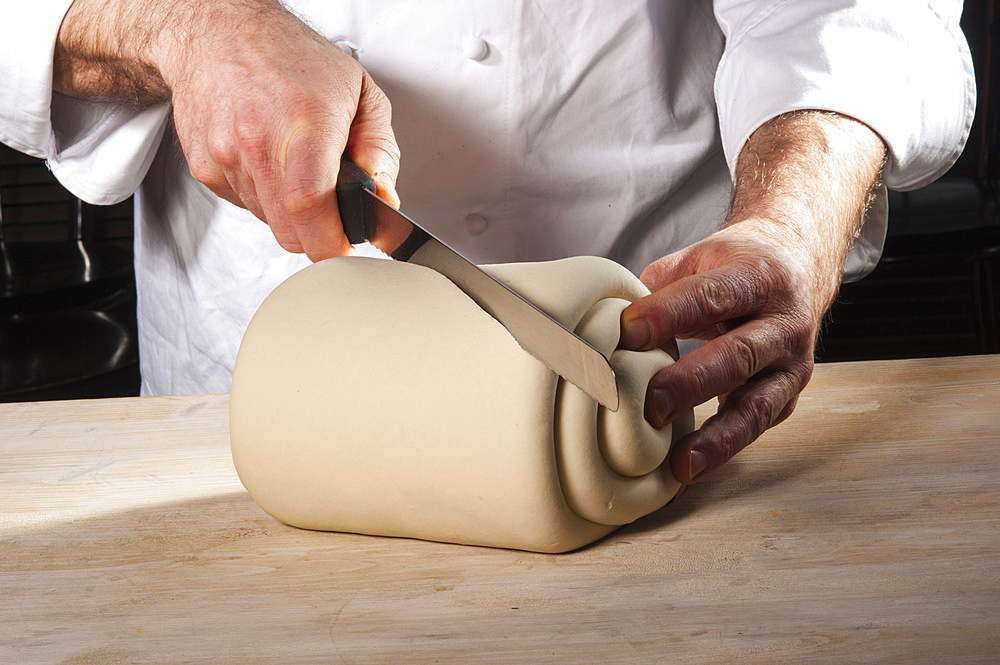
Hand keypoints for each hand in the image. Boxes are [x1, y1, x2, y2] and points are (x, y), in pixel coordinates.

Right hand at [56, 0, 400, 260]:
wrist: (219, 32)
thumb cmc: (292, 57)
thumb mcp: (360, 93)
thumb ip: (380, 152)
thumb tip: (383, 199)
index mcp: (304, 122)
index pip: (311, 207)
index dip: (333, 240)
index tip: (347, 241)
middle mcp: (258, 141)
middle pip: (291, 232)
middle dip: (318, 231)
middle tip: (330, 204)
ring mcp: (226, 157)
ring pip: (269, 222)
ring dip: (289, 210)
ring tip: (294, 164)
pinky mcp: (205, 168)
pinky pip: (245, 206)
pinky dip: (263, 195)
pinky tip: (267, 159)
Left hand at [620, 221, 822, 483]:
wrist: (800, 265)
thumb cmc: (734, 267)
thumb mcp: (699, 259)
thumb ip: (657, 288)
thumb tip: (607, 323)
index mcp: (758, 277)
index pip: (711, 296)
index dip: (668, 314)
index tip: (626, 332)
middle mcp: (783, 324)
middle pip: (738, 356)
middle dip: (691, 383)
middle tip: (650, 405)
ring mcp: (791, 366)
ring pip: (756, 406)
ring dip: (715, 437)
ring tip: (678, 463)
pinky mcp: (787, 398)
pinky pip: (754, 428)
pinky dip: (721, 450)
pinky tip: (688, 468)